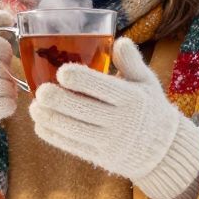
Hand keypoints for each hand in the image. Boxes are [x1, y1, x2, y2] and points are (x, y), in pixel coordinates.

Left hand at [29, 37, 198, 198]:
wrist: (165, 150)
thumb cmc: (150, 108)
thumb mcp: (147, 82)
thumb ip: (132, 62)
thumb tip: (119, 41)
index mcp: (132, 98)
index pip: (103, 87)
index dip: (80, 79)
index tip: (62, 72)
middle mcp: (121, 121)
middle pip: (83, 110)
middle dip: (58, 101)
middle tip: (40, 91)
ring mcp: (111, 142)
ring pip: (74, 130)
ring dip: (50, 118)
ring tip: (34, 107)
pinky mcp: (102, 158)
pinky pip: (73, 146)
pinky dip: (54, 136)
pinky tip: (41, 125)